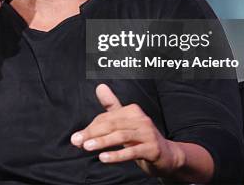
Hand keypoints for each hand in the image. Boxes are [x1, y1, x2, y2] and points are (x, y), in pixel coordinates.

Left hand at [70, 84, 185, 177]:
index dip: (91, 128)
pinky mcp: (152, 149)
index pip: (107, 118)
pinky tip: (103, 158)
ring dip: (102, 142)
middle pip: (112, 125)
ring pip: (121, 136)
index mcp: (132, 111)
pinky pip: (132, 152)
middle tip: (76, 141)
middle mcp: (141, 119)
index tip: (77, 138)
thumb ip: (112, 105)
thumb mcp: (126, 122)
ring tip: (86, 147)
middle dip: (92, 133)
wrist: (167, 155)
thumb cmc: (141, 137)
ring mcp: (148, 134)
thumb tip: (99, 86)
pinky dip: (117, 155)